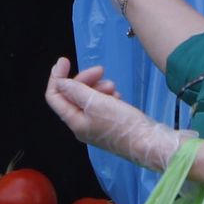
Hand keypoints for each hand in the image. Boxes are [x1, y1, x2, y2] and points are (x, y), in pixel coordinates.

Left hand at [45, 59, 193, 171]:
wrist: (148, 143)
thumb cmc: (122, 123)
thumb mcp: (96, 102)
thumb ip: (76, 90)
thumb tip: (60, 82)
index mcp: (74, 121)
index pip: (54, 97)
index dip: (57, 77)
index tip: (65, 60)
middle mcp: (81, 125)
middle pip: (72, 96)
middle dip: (84, 80)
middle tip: (101, 70)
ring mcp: (95, 127)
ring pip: (88, 100)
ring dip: (98, 88)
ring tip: (113, 86)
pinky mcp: (109, 126)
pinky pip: (101, 107)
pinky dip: (107, 97)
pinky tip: (118, 96)